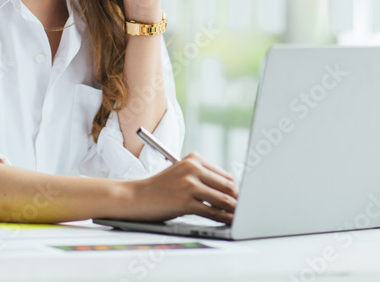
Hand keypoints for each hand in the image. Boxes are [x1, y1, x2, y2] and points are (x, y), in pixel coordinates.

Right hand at [124, 153, 238, 223]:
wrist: (134, 197)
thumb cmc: (160, 189)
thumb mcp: (181, 175)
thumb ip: (203, 179)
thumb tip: (229, 193)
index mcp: (194, 159)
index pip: (224, 175)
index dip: (235, 189)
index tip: (240, 199)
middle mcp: (192, 168)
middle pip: (227, 185)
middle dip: (238, 199)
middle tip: (244, 209)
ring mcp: (188, 184)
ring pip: (222, 198)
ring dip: (233, 210)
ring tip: (239, 217)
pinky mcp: (184, 201)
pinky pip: (211, 211)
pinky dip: (222, 218)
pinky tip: (227, 221)